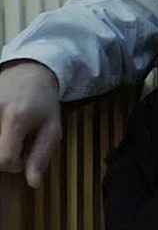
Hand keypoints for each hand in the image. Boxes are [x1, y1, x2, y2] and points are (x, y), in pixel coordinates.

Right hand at [0, 60, 61, 188]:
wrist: (28, 73)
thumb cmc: (42, 102)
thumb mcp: (52, 127)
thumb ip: (42, 156)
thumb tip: (34, 184)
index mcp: (16, 118)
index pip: (4, 159)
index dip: (15, 164)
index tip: (25, 153)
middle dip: (4, 154)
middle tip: (17, 141)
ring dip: (0, 144)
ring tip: (9, 133)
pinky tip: (3, 129)